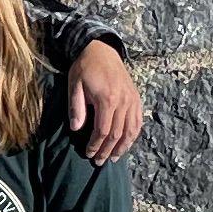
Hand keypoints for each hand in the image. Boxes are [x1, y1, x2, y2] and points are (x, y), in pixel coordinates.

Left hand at [67, 37, 144, 163]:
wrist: (101, 49)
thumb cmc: (84, 67)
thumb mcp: (74, 85)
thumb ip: (76, 108)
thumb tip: (76, 129)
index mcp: (107, 99)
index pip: (103, 131)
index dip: (96, 145)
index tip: (88, 153)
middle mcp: (123, 101)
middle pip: (117, 134)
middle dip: (108, 150)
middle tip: (99, 162)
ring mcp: (132, 100)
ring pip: (131, 130)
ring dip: (123, 147)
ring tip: (114, 158)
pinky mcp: (136, 98)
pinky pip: (138, 121)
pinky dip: (133, 135)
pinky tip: (127, 144)